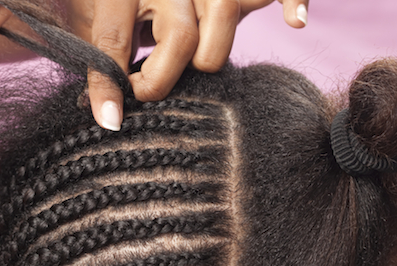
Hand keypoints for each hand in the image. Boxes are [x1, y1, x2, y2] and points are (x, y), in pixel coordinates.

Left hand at [65, 0, 309, 130]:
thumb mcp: (101, 14)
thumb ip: (104, 53)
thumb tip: (107, 114)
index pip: (114, 38)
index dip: (110, 83)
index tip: (112, 120)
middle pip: (182, 36)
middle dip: (168, 75)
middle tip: (154, 84)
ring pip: (225, 13)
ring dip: (212, 54)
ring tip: (196, 66)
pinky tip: (295, 22)